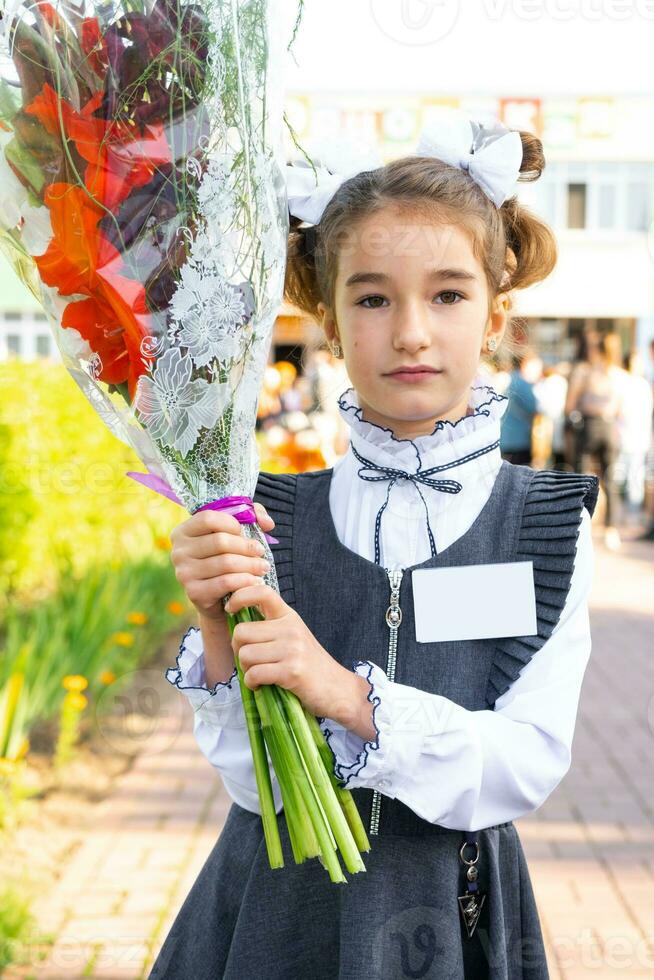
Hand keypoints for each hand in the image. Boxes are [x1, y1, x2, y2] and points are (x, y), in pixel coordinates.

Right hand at [169, 503, 274, 622]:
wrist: (218, 600)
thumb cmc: (226, 559)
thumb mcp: (236, 534)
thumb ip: (253, 517)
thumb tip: (267, 523)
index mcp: (183, 532)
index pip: (207, 518)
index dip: (231, 523)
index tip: (244, 533)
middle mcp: (178, 552)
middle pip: (219, 541)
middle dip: (246, 547)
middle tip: (261, 552)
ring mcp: (183, 573)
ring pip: (225, 563)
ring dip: (250, 565)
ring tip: (263, 567)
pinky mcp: (194, 592)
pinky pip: (225, 582)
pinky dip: (245, 581)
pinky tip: (255, 581)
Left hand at [225, 583, 353, 721]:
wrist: (337, 689)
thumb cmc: (309, 665)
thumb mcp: (292, 636)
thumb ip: (269, 627)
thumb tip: (235, 624)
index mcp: (289, 616)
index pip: (261, 592)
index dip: (240, 596)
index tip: (230, 608)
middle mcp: (290, 628)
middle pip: (241, 632)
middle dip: (237, 649)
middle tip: (249, 660)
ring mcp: (292, 649)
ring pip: (245, 655)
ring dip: (246, 669)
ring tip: (259, 674)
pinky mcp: (291, 671)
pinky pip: (254, 674)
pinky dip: (252, 683)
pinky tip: (261, 685)